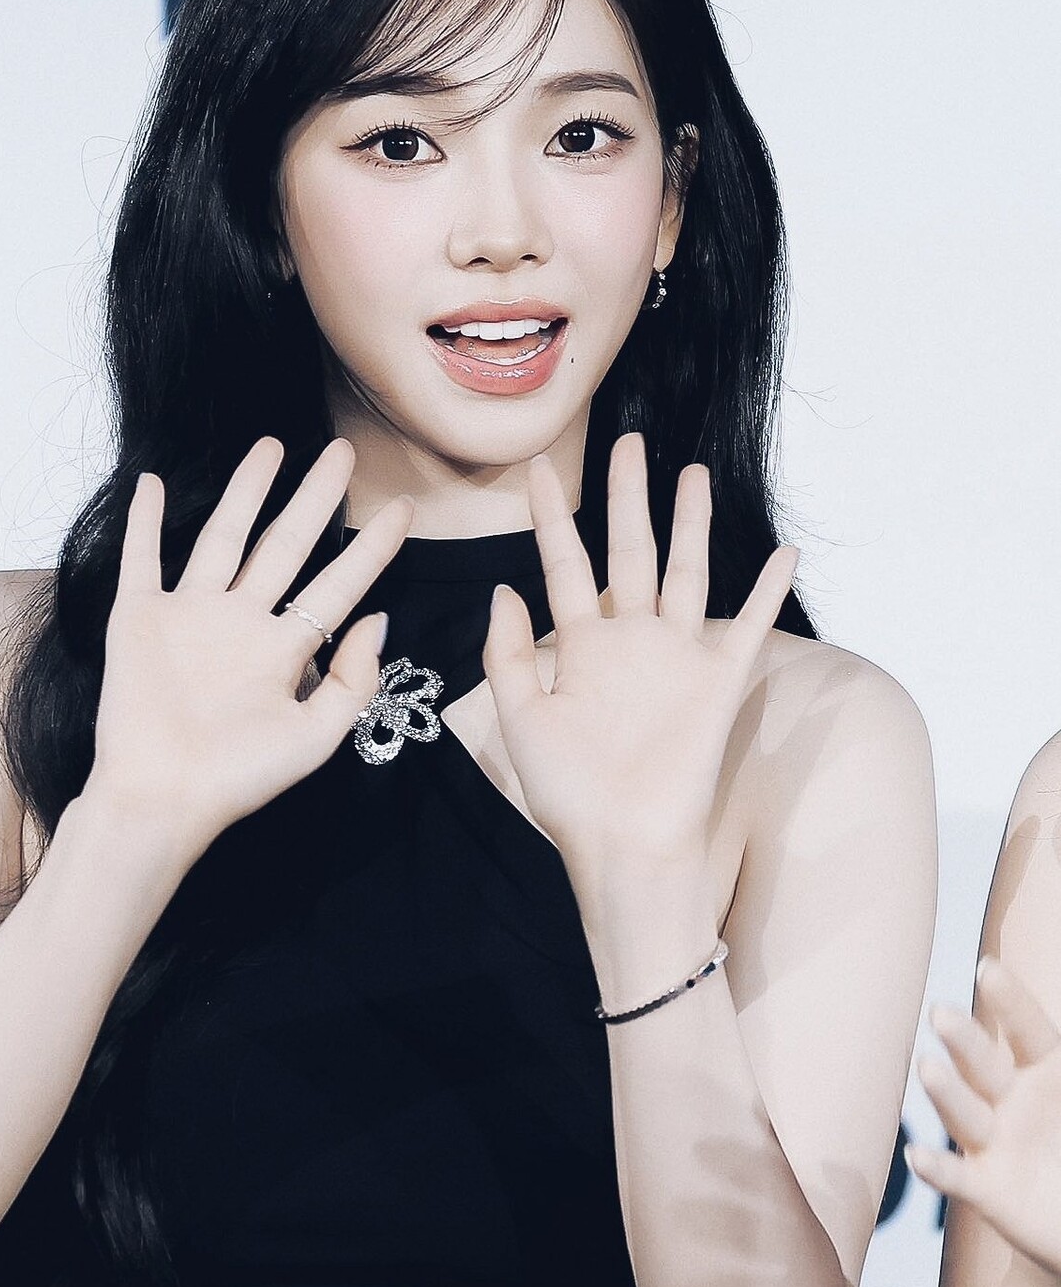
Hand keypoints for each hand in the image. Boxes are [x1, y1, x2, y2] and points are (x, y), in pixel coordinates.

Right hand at [87, 436, 411, 864]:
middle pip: (286, 545)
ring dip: (244, 491)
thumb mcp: (316, 737)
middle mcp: (241, 624)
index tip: (405, 510)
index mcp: (284, 652)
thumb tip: (379, 619)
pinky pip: (143, 559)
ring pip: (223, 537)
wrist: (160, 798)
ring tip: (271, 446)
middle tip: (343, 451)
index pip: (339, 586)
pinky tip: (150, 481)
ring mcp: (190, 617)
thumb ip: (353, 681)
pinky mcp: (140, 619)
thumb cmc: (237, 779)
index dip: (372, 549)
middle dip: (316, 498)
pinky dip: (144, 522)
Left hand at [481, 435, 797, 869]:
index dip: (552, 516)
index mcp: (580, 646)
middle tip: (629, 442)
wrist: (624, 843)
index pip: (564, 563)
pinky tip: (783, 552)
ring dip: (690, 524)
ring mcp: (677, 657)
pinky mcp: (718, 683)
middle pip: (630, 550)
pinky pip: (747, 626)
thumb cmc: (568, 793)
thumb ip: (508, 654)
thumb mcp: (519, 719)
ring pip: (686, 572)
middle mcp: (631, 641)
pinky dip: (766, 590)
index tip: (540, 469)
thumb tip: (503, 588)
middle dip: (628, 497)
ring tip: (691, 473)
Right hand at [907, 956, 1060, 1281]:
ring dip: (945, 1093)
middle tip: (941, 1014)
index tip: (987, 969)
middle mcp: (1012, 1100)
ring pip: (965, 1113)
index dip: (1009, 1002)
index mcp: (1046, 1071)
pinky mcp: (986, 1189)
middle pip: (983, 1065)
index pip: (1026, 1030)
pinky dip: (937, 1169)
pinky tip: (917, 1155)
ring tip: (928, 1068)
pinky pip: (958, 1178)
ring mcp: (995, 1143)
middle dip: (963, 1041)